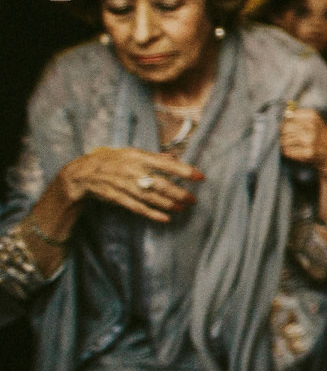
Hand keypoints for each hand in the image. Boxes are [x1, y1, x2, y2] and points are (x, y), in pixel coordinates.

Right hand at [57, 146, 202, 223]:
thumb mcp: (131, 152)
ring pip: (150, 198)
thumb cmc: (111, 161)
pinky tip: (165, 218)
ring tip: (183, 208)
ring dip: (169, 204)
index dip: (184, 170)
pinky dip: (152, 214)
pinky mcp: (117, 197)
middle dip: (179, 193)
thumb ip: (153, 157)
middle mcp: (132, 171)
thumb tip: (174, 158)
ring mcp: (124, 185)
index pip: (166, 164)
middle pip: (160, 184)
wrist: (82, 173)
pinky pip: (137, 208)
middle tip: (193, 199)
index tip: (200, 177)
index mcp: (138, 157)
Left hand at [280, 105, 326, 184]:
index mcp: (313, 116)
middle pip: (285, 128)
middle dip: (284, 134)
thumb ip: (301, 118)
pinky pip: (288, 151)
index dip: (288, 123)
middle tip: (291, 138)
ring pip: (285, 140)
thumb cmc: (323, 138)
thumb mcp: (316, 122)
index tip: (292, 127)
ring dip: (286, 144)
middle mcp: (312, 127)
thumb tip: (286, 113)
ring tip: (295, 146)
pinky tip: (297, 152)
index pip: (290, 116)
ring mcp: (310, 140)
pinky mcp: (308, 153)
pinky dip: (289, 152)